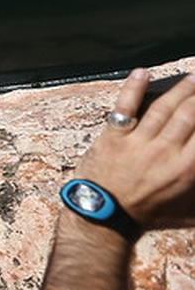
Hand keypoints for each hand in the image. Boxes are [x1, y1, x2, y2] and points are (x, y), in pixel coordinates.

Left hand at [73, 68, 194, 229]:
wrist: (103, 216)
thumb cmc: (148, 214)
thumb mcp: (189, 210)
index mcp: (188, 170)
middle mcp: (166, 152)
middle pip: (191, 114)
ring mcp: (138, 143)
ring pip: (164, 108)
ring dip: (181, 89)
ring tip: (192, 77)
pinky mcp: (113, 137)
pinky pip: (125, 107)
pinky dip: (133, 88)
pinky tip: (142, 73)